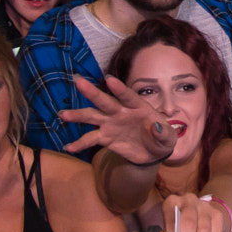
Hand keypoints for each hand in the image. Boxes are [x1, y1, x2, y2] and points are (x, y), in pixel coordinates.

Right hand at [59, 76, 177, 163]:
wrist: (152, 152)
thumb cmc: (162, 140)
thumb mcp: (168, 139)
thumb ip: (163, 133)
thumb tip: (157, 127)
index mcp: (138, 108)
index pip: (128, 96)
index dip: (119, 89)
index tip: (109, 79)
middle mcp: (121, 112)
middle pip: (105, 101)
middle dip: (92, 92)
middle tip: (79, 81)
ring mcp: (111, 123)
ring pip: (92, 116)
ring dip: (78, 115)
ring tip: (63, 115)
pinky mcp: (106, 137)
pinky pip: (90, 139)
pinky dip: (79, 143)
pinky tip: (69, 147)